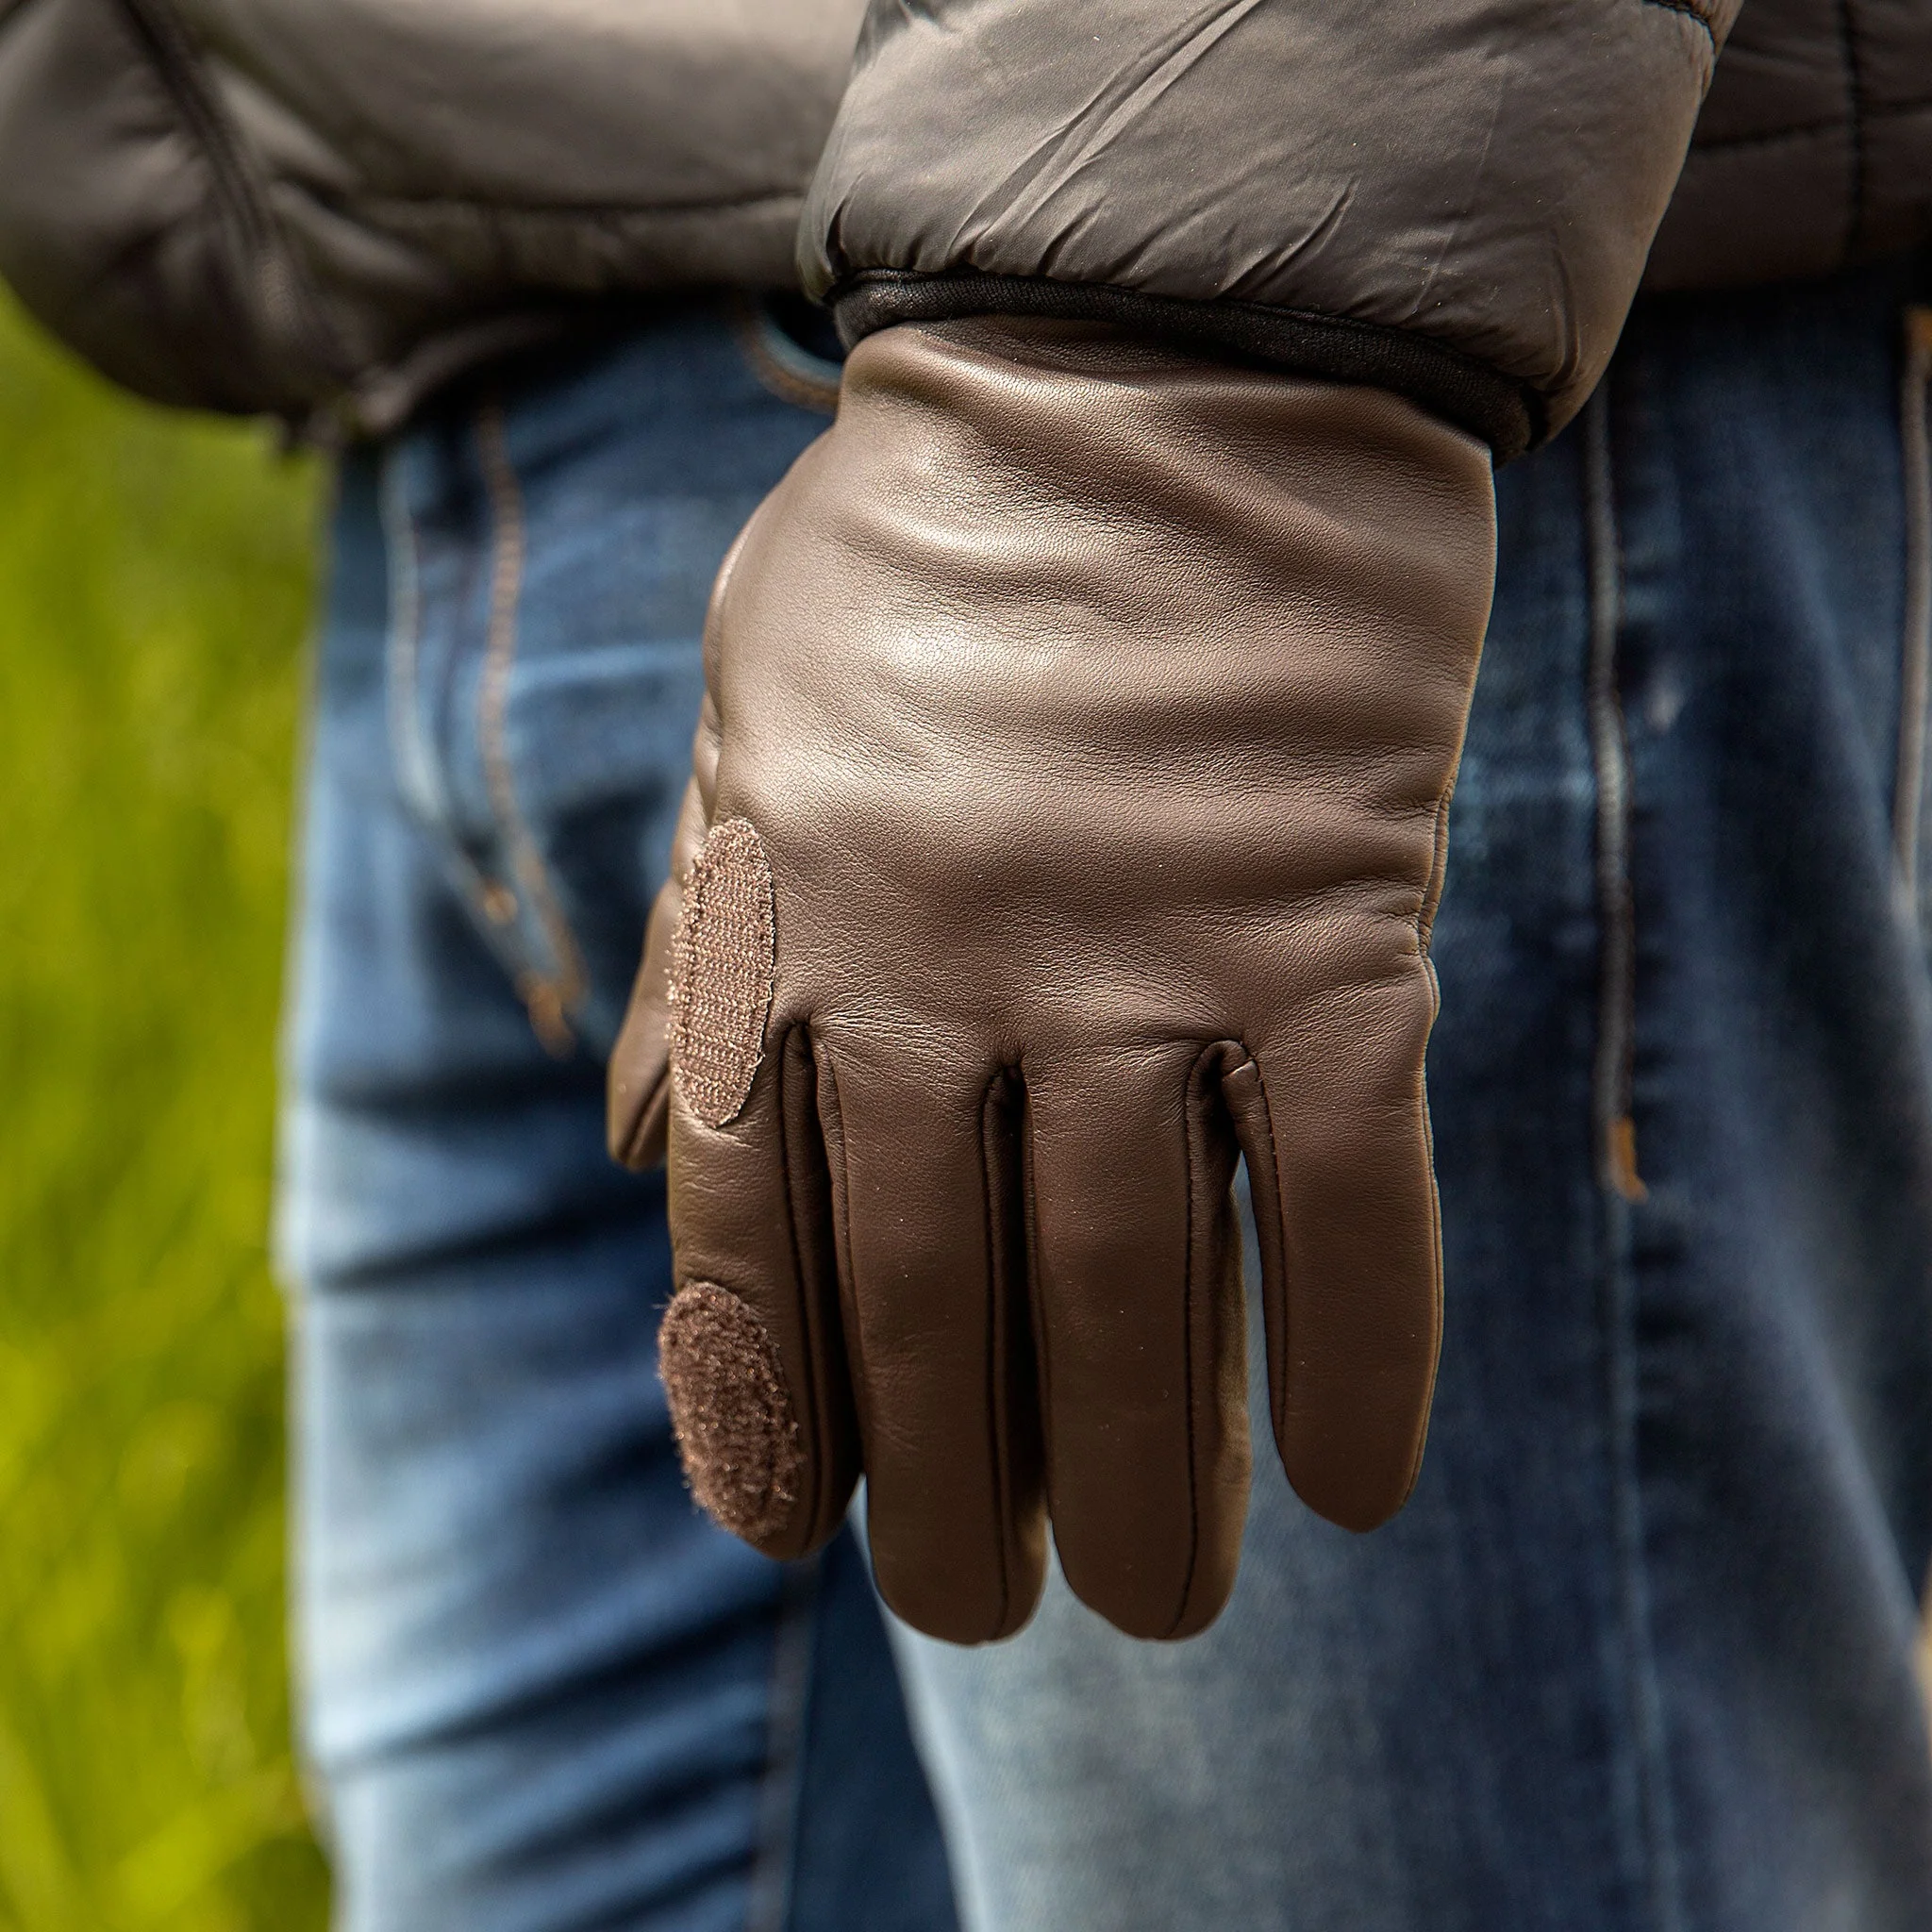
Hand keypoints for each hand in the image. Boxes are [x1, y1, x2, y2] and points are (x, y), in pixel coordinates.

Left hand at [610, 318, 1493, 1641]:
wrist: (1147, 368)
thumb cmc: (928, 568)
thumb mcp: (739, 736)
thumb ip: (699, 952)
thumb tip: (635, 1154)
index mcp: (787, 923)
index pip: (750, 1237)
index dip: (773, 1410)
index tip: (807, 1531)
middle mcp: (945, 963)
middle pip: (940, 1307)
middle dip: (954, 1502)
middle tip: (985, 1608)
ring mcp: (1141, 948)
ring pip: (1132, 1292)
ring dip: (1148, 1483)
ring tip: (1157, 1606)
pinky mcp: (1327, 916)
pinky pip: (1348, 1189)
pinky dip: (1356, 1353)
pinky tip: (1354, 1485)